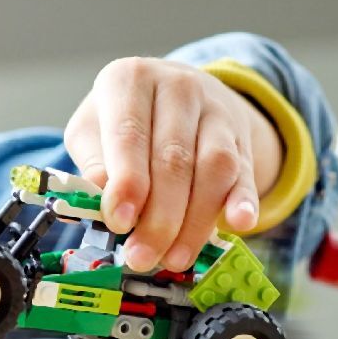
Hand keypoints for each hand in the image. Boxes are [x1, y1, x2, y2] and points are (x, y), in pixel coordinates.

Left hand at [64, 57, 283, 272]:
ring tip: (174, 259)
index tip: (119, 223)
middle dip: (159, 218)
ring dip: (195, 222)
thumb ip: (93, 161)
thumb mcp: (93, 128)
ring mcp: (216, 110)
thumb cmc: (124, 119)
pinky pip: (244, 171)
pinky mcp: (241, 136)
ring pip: (213, 168)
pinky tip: (238, 225)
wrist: (177, 91)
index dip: (127, 183)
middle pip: (174, 160)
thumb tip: (99, 199)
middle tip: (141, 257)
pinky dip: (243, 201)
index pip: (130, 134)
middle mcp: (178, 86)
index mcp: (130, 79)